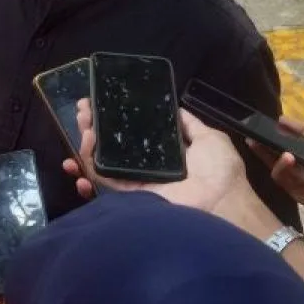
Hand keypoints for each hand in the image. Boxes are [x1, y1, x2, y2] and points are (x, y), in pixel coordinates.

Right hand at [63, 99, 266, 226]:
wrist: (221, 200)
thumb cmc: (219, 169)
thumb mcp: (210, 138)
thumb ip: (190, 125)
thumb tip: (176, 108)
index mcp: (164, 153)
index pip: (132, 134)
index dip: (115, 120)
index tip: (100, 103)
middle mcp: (147, 166)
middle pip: (113, 145)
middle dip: (95, 127)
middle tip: (84, 111)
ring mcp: (136, 182)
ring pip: (104, 161)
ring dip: (88, 143)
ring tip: (83, 126)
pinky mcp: (130, 196)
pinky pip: (106, 179)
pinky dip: (91, 165)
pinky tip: (85, 146)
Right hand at [248, 117, 303, 238]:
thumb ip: (302, 133)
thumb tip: (281, 120)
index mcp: (288, 164)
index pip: (269, 155)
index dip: (259, 147)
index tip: (250, 138)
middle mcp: (288, 177)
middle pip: (272, 167)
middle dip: (265, 156)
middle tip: (264, 143)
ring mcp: (296, 189)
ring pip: (284, 179)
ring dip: (284, 166)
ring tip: (289, 155)